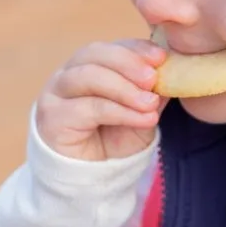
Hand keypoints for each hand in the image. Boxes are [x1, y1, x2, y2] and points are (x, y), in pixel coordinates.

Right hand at [36, 39, 166, 160]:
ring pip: (89, 77)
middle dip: (128, 62)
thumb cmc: (114, 141)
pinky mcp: (52, 117)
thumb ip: (151, 92)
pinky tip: (142, 119)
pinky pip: (89, 108)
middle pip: (94, 53)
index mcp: (89, 66)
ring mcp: (56, 94)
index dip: (136, 49)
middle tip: (153, 78)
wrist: (91, 179)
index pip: (111, 47)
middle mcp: (68, 74)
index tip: (162, 57)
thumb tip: (172, 72)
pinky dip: (120, 111)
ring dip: (124, 88)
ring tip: (150, 103)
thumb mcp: (140, 113)